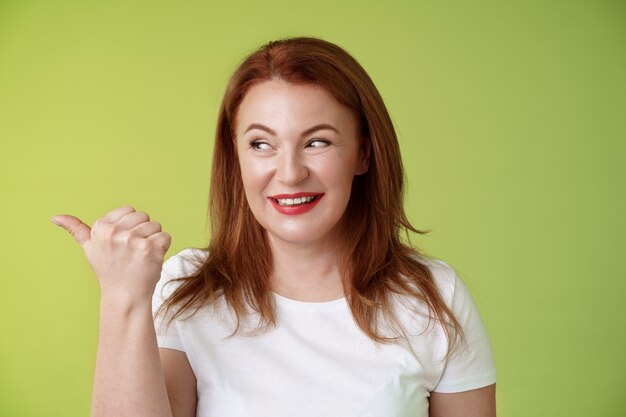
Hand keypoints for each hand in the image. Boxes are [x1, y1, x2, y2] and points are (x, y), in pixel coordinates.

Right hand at [51, 205, 171, 300]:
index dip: (131, 226)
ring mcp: (132, 240)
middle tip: (133, 252)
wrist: (124, 296)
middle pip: (144, 216)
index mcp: (101, 227)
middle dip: (143, 232)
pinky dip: (163, 248)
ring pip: (156, 226)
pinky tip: (151, 260)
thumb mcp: (90, 248)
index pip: (130, 210)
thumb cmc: (109, 270)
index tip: (123, 243)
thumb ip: (76, 230)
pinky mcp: (149, 248)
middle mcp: (114, 232)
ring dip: (153, 241)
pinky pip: (166, 237)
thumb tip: (54, 217)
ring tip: (141, 257)